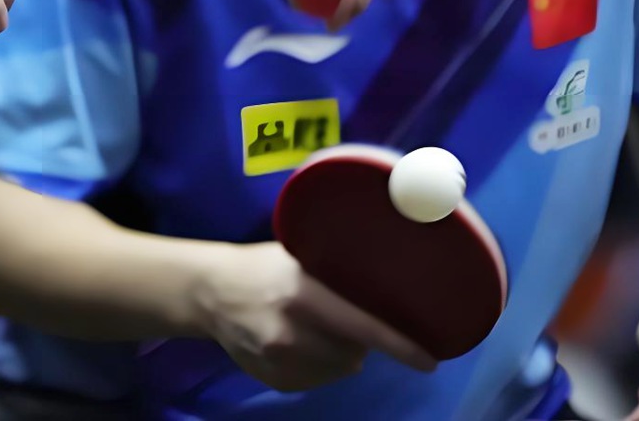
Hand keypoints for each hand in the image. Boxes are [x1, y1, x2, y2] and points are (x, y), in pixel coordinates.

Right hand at [191, 241, 436, 393]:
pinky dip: (319, 367)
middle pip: (353, 355)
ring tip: (320, 330)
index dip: (399, 345)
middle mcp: (291, 333)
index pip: (362, 327)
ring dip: (340, 356)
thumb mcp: (299, 256)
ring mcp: (278, 362)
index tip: (428, 361)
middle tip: (344, 319)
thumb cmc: (262, 266)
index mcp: (302, 295)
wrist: (210, 291)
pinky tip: (302, 345)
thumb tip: (388, 284)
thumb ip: (336, 274)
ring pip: (337, 371)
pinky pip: (316, 382)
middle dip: (358, 342)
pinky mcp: (273, 380)